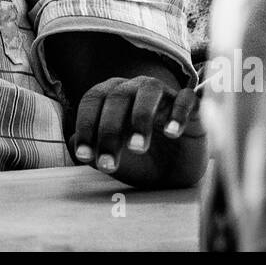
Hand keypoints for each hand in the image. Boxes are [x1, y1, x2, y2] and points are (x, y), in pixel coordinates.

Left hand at [70, 76, 204, 188]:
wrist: (175, 176)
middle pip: (116, 96)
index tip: (85, 156)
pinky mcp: (191, 107)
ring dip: (140, 118)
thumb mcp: (113, 160)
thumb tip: (73, 142)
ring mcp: (164, 95)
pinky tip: (173, 134)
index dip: (85, 126)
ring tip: (137, 148)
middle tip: (109, 164)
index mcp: (110, 96)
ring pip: (149, 90)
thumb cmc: (139, 162)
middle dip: (109, 131)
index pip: (92, 100)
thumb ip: (92, 151)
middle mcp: (134, 88)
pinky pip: (185, 98)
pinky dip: (179, 113)